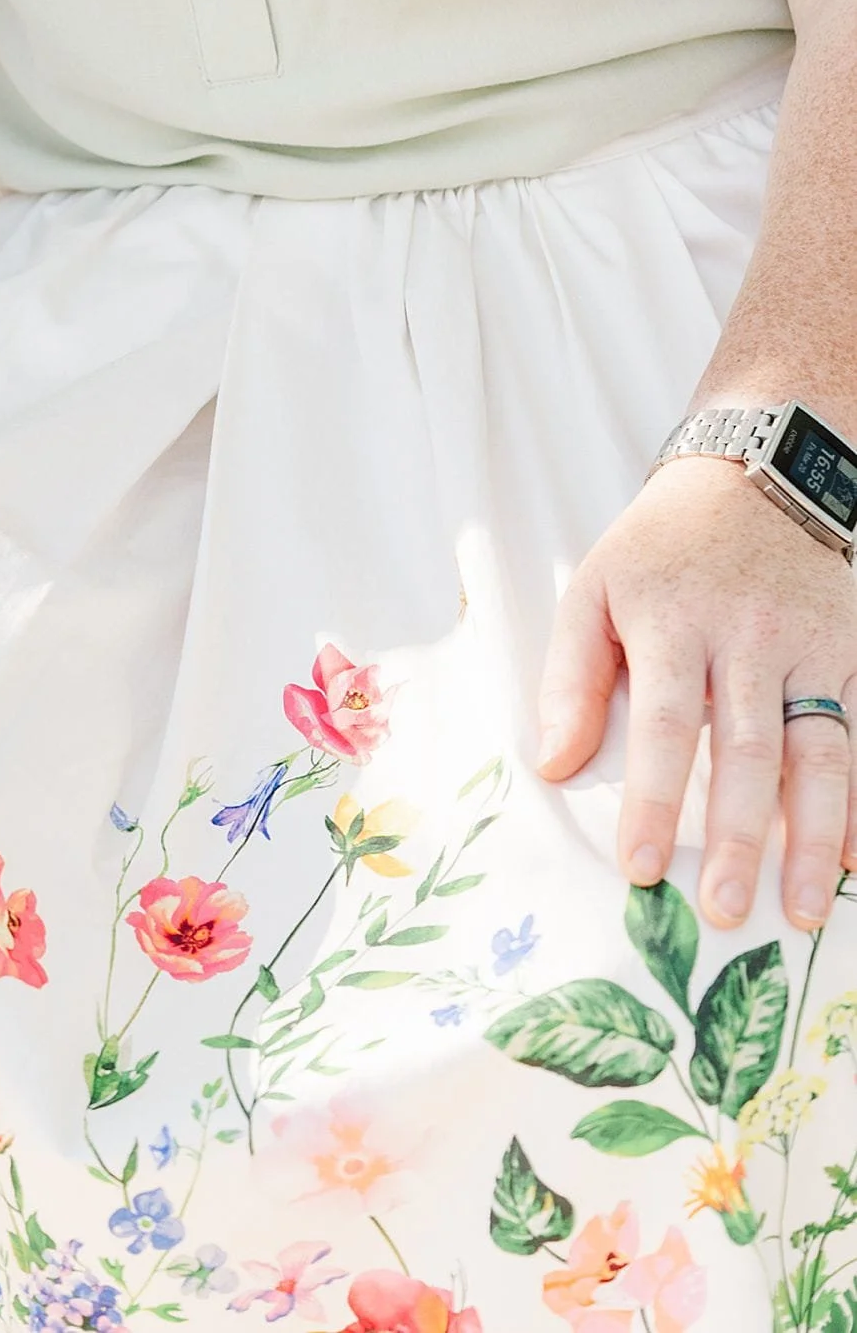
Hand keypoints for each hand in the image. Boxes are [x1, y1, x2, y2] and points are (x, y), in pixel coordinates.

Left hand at [539, 455, 856, 933]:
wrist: (755, 470)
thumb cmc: (661, 547)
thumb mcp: (596, 585)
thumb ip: (573, 676)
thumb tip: (552, 765)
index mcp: (672, 620)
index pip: (663, 722)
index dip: (650, 797)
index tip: (638, 868)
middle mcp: (746, 638)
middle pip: (746, 749)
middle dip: (736, 837)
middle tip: (723, 910)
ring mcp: (807, 647)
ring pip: (819, 753)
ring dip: (811, 838)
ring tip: (804, 909)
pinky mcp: (848, 652)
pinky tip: (854, 860)